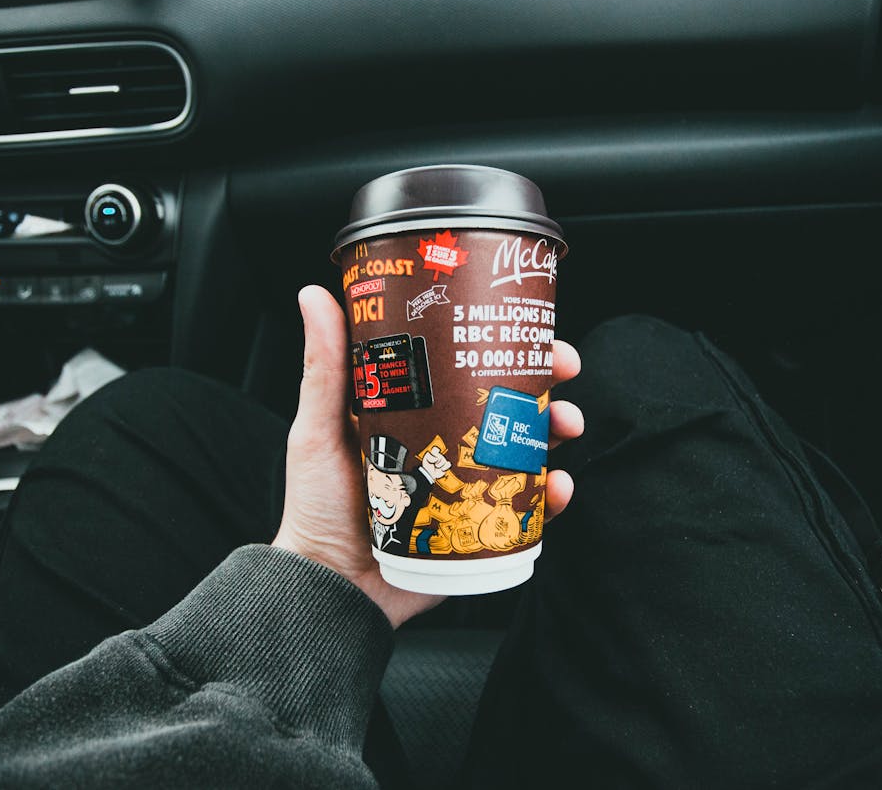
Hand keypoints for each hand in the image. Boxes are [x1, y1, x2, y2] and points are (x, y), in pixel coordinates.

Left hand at [273, 285, 583, 627]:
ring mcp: (467, 486)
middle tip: (563, 371)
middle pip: (507, 404)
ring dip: (556, 432)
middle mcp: (446, 445)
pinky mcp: (479, 527)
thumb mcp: (319, 429)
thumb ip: (324, 368)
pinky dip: (549, 496)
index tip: (526, 325)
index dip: (502, 344)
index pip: (466, 368)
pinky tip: (556, 485)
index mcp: (415, 413)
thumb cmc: (316, 507)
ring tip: (566, 426)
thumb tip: (314, 295)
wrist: (328, 586)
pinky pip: (526, 508)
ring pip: (526, 450)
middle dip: (545, 384)